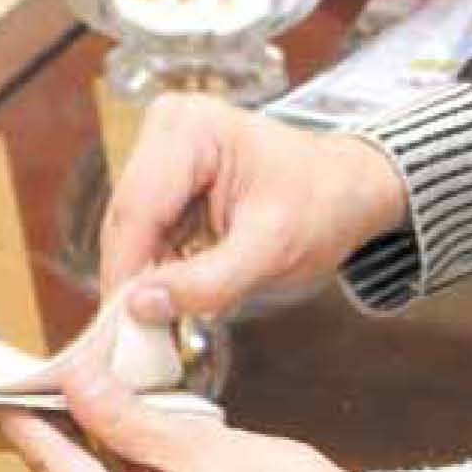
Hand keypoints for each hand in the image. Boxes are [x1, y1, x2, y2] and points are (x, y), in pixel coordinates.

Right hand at [99, 94, 407, 324]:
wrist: (349, 190)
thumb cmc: (324, 204)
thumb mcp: (274, 249)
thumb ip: (209, 281)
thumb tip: (141, 307)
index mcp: (191, 127)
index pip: (139, 209)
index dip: (126, 273)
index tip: (122, 330)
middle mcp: (167, 130)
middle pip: (127, 221)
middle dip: (131, 282)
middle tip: (135, 344)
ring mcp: (163, 155)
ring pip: (131, 234)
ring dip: (141, 284)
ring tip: (155, 333)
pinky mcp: (166, 184)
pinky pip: (145, 237)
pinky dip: (155, 275)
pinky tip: (170, 307)